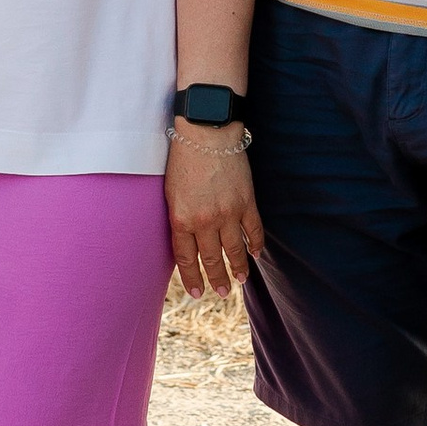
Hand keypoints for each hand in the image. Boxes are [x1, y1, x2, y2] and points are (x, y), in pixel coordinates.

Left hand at [165, 123, 263, 296]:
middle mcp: (205, 221)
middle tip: (220, 292)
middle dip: (216, 279)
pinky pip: (254, 230)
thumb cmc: (182, 158)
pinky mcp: (246, 202)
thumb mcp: (170, 192)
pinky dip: (256, 244)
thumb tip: (186, 240)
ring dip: (238, 268)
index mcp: (182, 219)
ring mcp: (228, 213)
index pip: (186, 259)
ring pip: (235, 250)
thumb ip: (179, 218)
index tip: (197, 292)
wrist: (206, 132)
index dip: (192, 279)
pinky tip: (255, 254)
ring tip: (240, 280)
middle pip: (212, 259)